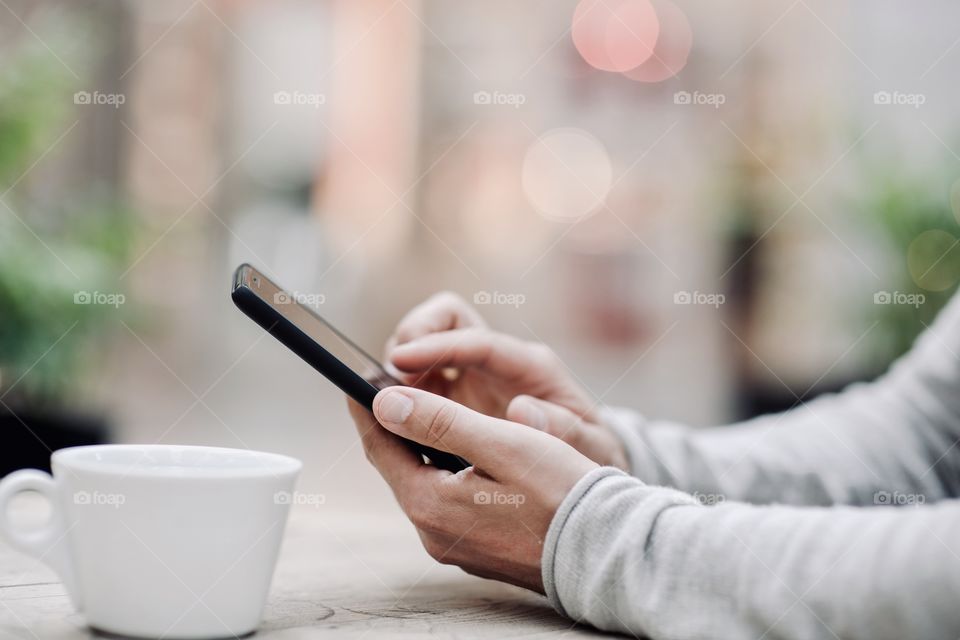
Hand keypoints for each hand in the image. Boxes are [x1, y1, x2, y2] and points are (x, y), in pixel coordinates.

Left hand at [346, 387, 597, 591]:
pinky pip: (446, 500)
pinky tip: (462, 451)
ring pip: (422, 482)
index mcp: (431, 504)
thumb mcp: (502, 445)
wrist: (606, 553)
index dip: (368, 406)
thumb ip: (440, 422)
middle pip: (398, 465)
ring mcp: (455, 545)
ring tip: (425, 409)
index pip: (381, 446)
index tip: (358, 376)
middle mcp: (434, 532)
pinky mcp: (477, 549)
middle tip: (390, 386)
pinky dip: (444, 469)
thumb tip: (385, 402)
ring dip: (421, 446)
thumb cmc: (563, 494)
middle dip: (394, 424)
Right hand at [386, 292, 627, 469]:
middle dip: (413, 337)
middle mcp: (498, 364)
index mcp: (530, 367)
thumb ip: (563, 430)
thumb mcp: (590, 449)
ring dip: (400, 367)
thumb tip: (522, 412)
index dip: (437, 345)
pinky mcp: (457, 401)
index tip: (400, 361)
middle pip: (446, 322)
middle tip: (390, 375)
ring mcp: (474, 380)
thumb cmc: (592, 457)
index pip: (477, 341)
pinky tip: (393, 423)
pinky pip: (420, 384)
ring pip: (425, 348)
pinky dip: (401, 395)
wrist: (588, 477)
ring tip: (386, 401)